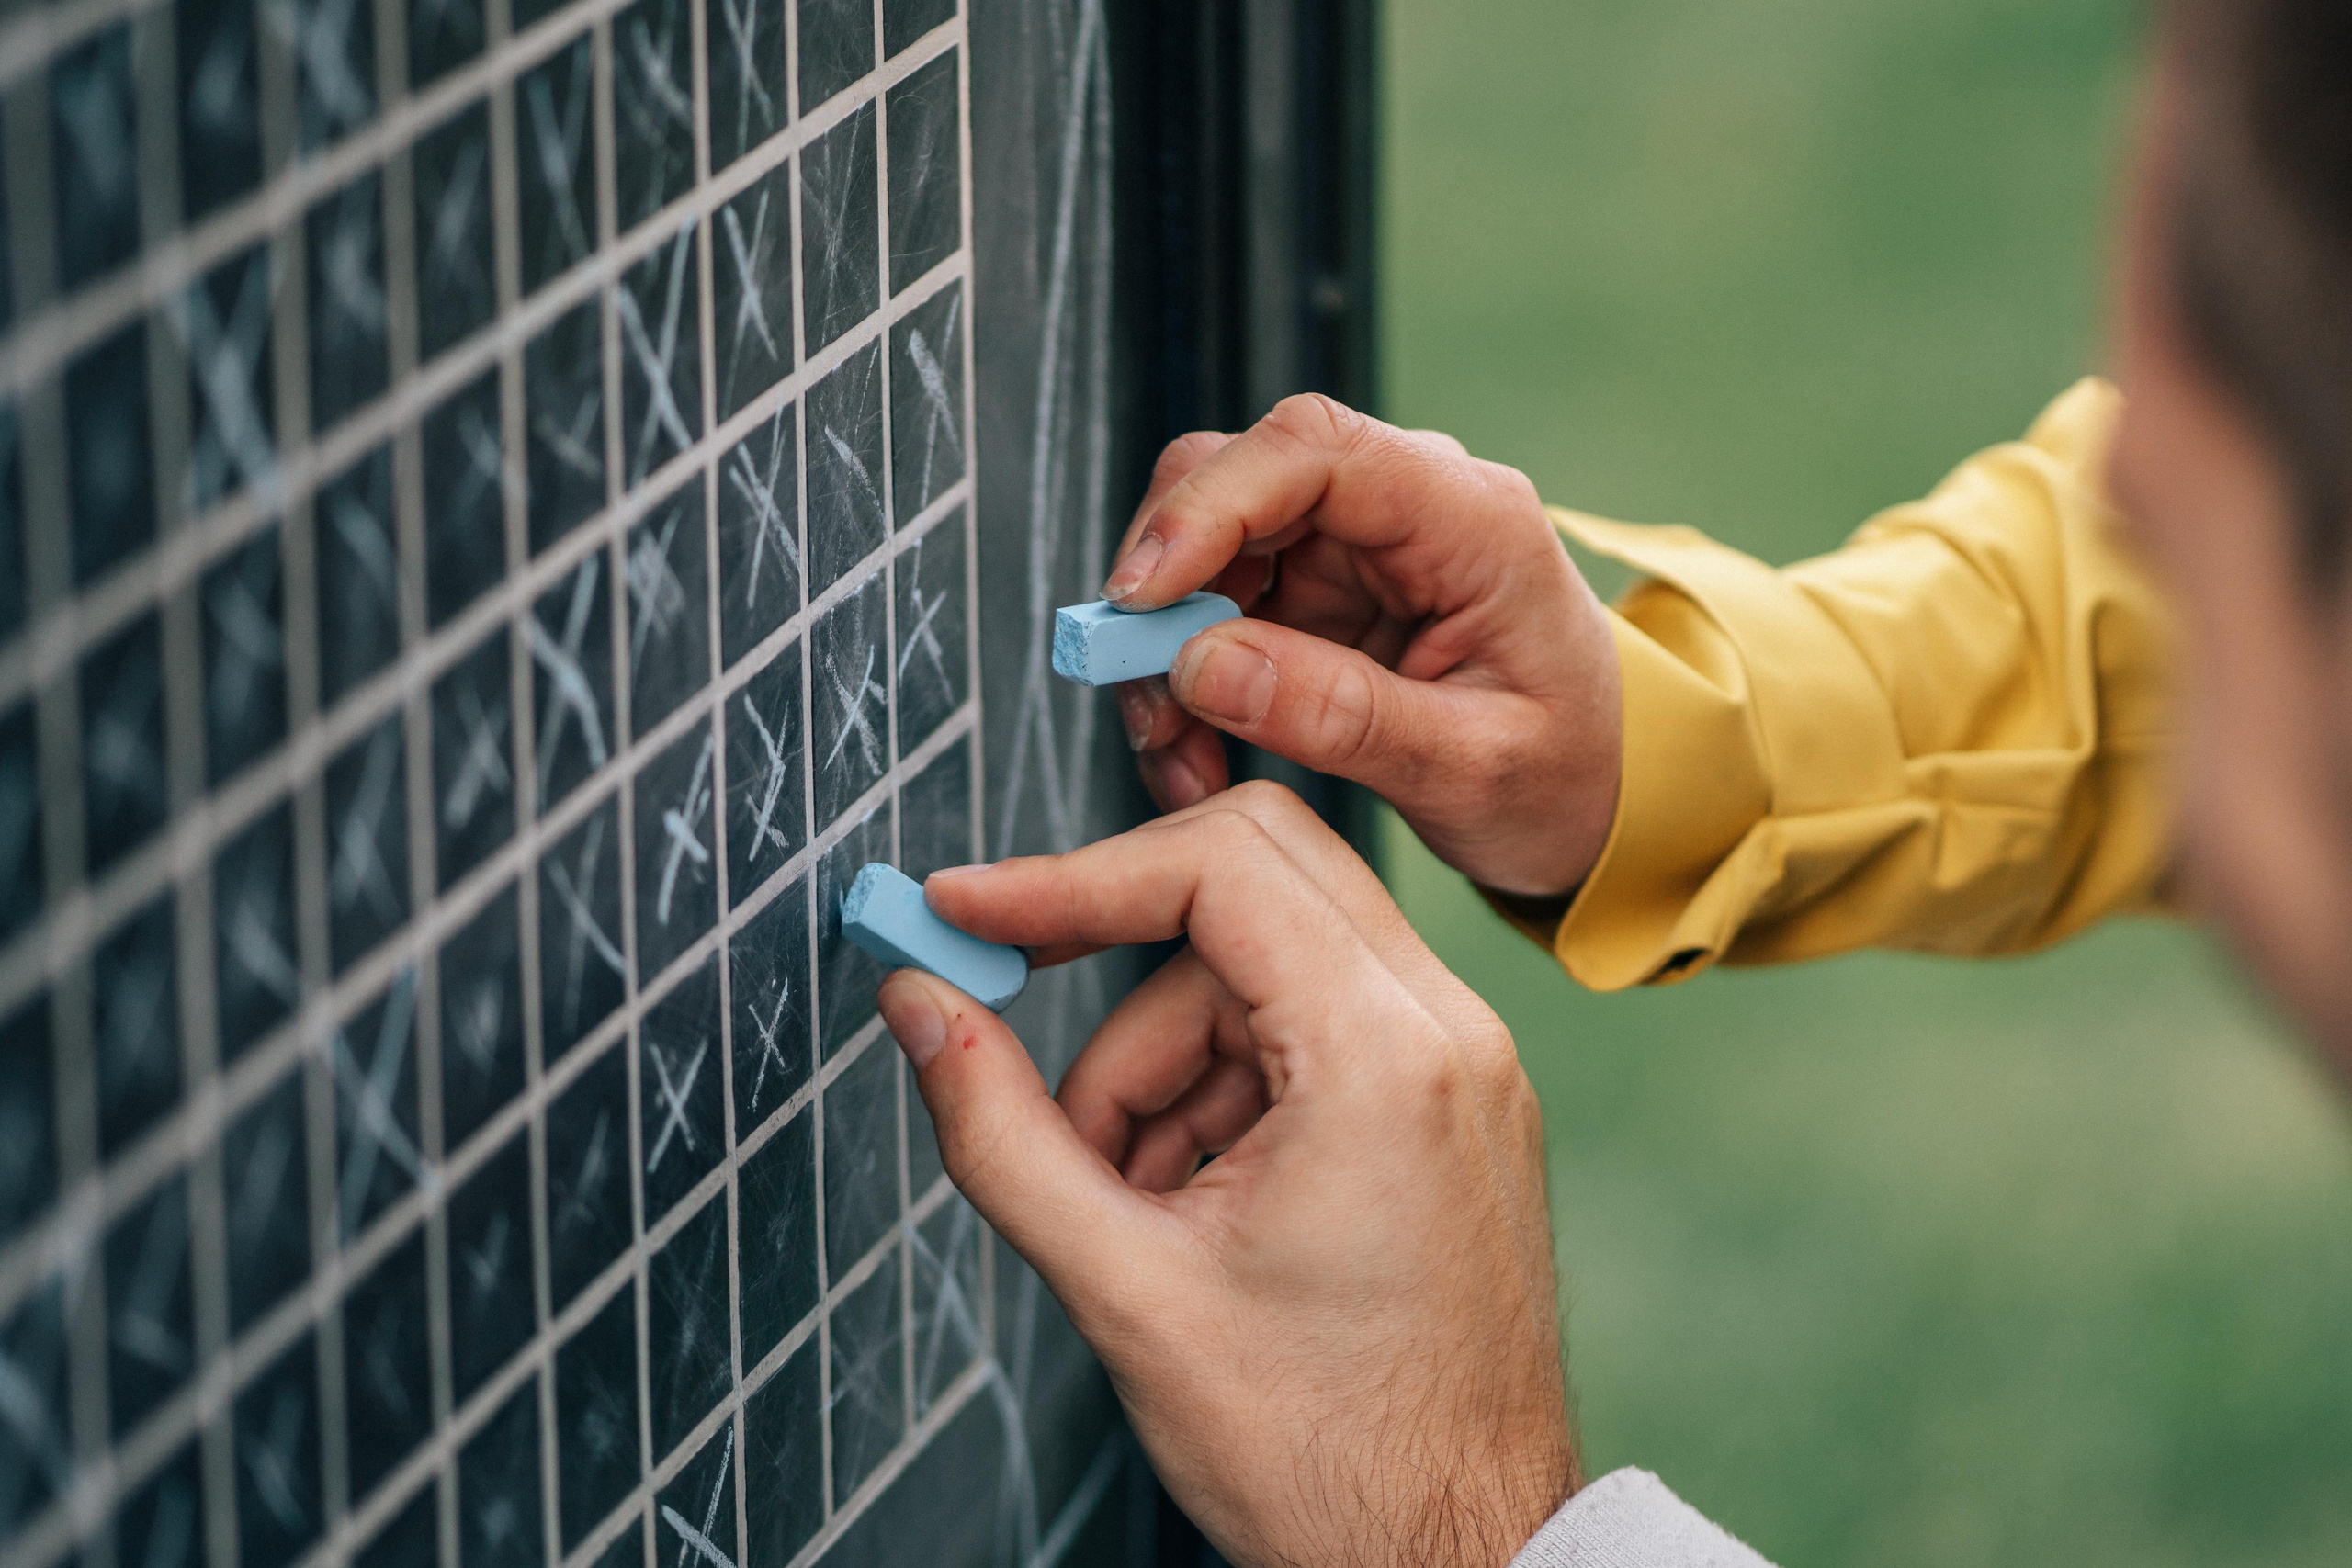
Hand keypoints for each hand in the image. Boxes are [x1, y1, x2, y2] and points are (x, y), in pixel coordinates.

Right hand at [877, 782, 1576, 1567]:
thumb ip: (1002, 1133)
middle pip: (1255, 875)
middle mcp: (1450, 1032)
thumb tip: (917, 1004)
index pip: (1217, 867)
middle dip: (1115, 946)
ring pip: (1265, 963)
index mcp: (1387, 1060)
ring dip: (1163, 1057)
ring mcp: (1465, 1065)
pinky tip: (1187, 1203)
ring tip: (1124, 1201)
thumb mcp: (1126, 1290)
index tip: (962, 911)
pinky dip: (1222, 1088)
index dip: (1067, 879)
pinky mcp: (1453, 1104)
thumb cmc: (1326, 1456)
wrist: (1460, 1560)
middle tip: (1006, 996)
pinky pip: (1309, 1027)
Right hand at [1106, 395, 1622, 897]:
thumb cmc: (1567, 773)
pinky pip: (1212, 610)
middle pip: (1234, 477)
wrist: (1606, 797)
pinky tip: (1196, 755)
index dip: (1209, 505)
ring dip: (1162, 650)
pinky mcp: (1317, 594)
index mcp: (1472, 518)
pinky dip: (1182, 681)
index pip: (1313, 448)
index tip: (1141, 598)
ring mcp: (1353, 545)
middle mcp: (1404, 506)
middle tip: (1143, 698)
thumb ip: (1341, 716)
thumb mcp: (1471, 770)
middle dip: (1163, 585)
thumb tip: (1200, 666)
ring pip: (1203, 548)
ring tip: (1176, 759)